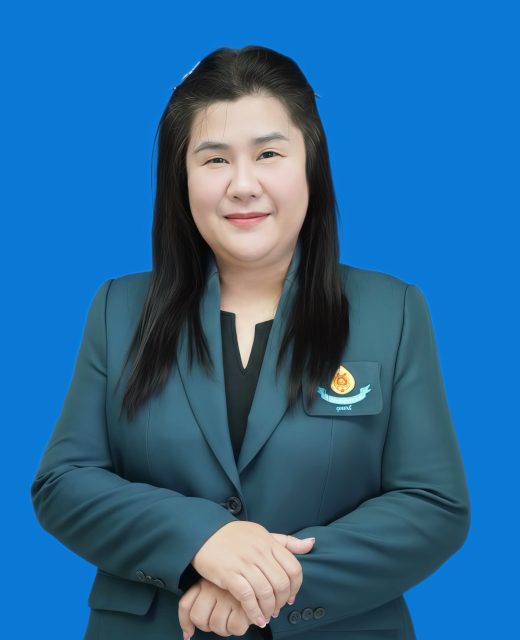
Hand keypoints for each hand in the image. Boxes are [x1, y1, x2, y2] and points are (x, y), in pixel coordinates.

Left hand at [178, 577, 251, 638]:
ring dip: (225, 629)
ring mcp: (227, 594)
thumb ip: (197, 603)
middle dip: (211, 626)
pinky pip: (235, 626)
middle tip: (222, 621)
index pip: (185, 606)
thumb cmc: (236, 584)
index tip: (189, 634)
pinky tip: (244, 619)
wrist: (259, 571)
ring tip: (234, 619)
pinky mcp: (244, 601)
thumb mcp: (214, 587)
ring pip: (216, 625)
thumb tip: (187, 636)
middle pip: (199, 619)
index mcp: (203, 582)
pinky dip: (239, 628)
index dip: (186, 623)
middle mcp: (212, 586)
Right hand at [191, 522, 315, 627]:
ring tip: (266, 616)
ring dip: (268, 609)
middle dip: (281, 601)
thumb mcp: (262, 533)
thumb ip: (286, 542)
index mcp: (269, 542)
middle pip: (281, 583)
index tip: (290, 597)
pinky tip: (255, 619)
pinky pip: (247, 597)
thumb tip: (311, 544)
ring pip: (266, 592)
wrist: (204, 532)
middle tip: (276, 609)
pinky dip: (254, 612)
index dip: (295, 587)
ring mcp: (244, 562)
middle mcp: (259, 552)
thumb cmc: (234, 535)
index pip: (294, 568)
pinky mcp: (229, 573)